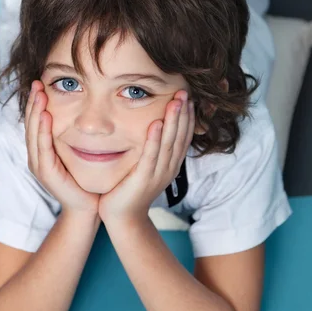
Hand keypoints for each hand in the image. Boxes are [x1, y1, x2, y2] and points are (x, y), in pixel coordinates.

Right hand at [25, 81, 99, 216]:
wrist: (86, 207)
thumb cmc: (84, 180)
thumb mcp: (76, 153)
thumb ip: (72, 136)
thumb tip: (80, 113)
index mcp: (42, 151)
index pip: (36, 122)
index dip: (36, 103)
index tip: (40, 83)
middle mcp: (36, 156)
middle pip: (31, 124)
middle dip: (33, 102)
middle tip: (36, 82)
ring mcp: (39, 165)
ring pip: (34, 133)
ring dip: (35, 112)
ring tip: (39, 94)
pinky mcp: (46, 172)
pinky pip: (42, 147)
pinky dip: (42, 130)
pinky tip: (45, 116)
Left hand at [98, 91, 194, 224]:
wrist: (123, 218)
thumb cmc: (130, 190)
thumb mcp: (146, 167)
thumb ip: (152, 150)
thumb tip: (154, 128)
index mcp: (170, 165)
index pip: (183, 137)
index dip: (187, 117)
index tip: (189, 98)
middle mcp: (168, 168)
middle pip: (180, 136)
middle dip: (183, 113)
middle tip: (185, 92)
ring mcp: (157, 174)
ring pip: (169, 143)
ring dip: (173, 121)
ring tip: (175, 102)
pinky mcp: (143, 178)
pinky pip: (150, 156)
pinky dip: (154, 139)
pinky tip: (156, 124)